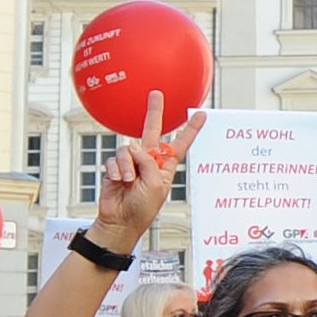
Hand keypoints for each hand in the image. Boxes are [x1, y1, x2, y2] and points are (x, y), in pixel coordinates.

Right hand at [93, 99, 205, 242]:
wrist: (120, 221)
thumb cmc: (142, 209)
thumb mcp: (156, 185)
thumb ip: (150, 162)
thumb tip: (135, 148)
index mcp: (165, 167)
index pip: (180, 144)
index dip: (190, 130)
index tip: (201, 115)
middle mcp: (149, 162)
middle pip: (153, 131)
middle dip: (154, 112)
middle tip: (156, 95)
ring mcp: (132, 163)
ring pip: (129, 148)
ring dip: (128, 166)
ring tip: (128, 182)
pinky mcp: (116, 166)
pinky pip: (115, 158)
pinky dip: (117, 170)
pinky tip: (118, 182)